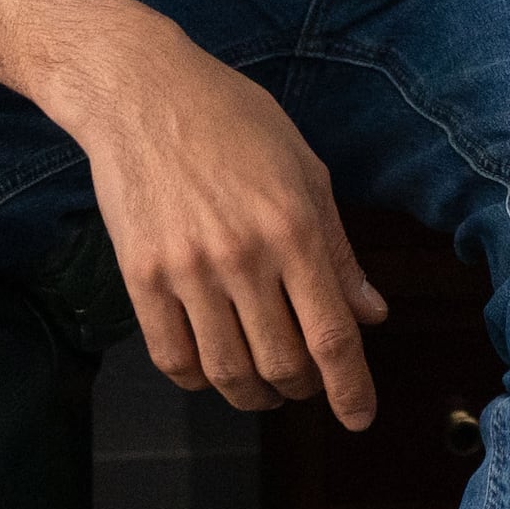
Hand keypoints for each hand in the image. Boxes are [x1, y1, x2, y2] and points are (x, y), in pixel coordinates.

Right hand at [0, 0, 388, 426]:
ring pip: (228, 371)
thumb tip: (370, 314)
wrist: (140, 91)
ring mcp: (186, 270)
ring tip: (265, 387)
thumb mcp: (305, 170)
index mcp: (294, 228)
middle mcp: (243, 256)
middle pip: (282, 364)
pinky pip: (173, 357)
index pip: (332, 336)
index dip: (351, 389)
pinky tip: (213, 368)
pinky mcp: (139, 276)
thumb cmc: (231, 119)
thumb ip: (338, 248)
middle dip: (304, 390)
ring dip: (254, 395)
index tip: (359, 417)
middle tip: (306, 384)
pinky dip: (199, 379)